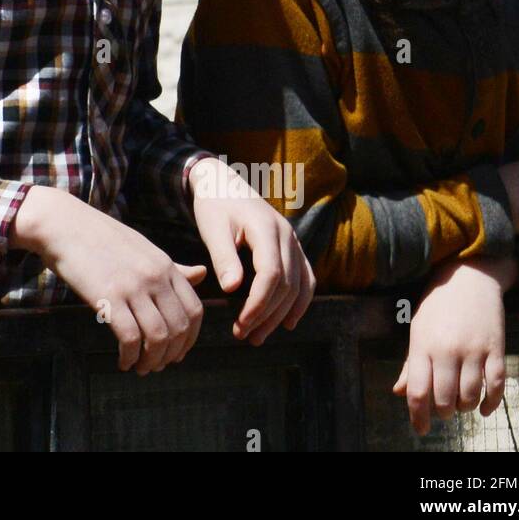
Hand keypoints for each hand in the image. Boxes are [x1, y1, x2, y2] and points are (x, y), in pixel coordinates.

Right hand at [11, 185, 207, 374]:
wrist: (62, 224)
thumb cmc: (99, 236)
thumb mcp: (142, 248)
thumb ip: (172, 267)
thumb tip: (202, 274)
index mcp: (165, 264)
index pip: (195, 310)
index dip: (190, 338)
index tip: (178, 352)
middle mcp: (154, 276)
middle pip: (179, 327)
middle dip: (171, 355)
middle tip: (157, 366)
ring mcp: (132, 285)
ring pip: (157, 336)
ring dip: (151, 360)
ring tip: (140, 368)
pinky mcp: (107, 296)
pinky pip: (129, 337)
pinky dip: (129, 357)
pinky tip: (122, 361)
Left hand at [187, 156, 314, 343]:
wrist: (224, 183)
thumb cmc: (214, 205)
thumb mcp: (212, 227)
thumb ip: (223, 256)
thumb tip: (232, 289)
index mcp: (266, 228)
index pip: (271, 274)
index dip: (259, 303)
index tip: (241, 324)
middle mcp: (287, 235)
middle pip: (286, 285)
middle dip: (266, 315)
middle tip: (243, 336)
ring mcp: (294, 241)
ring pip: (298, 285)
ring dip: (281, 314)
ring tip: (258, 335)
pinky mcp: (293, 247)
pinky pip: (306, 278)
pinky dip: (300, 302)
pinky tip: (288, 322)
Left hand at [393, 255, 513, 435]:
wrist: (469, 277)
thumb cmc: (438, 306)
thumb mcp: (418, 330)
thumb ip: (411, 364)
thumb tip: (399, 392)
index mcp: (423, 345)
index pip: (418, 391)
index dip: (418, 416)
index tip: (420, 429)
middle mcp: (447, 350)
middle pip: (444, 399)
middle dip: (442, 412)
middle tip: (442, 410)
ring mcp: (474, 350)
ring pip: (470, 397)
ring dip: (464, 408)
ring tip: (460, 403)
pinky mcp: (497, 349)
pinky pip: (497, 387)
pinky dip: (490, 404)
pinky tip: (483, 408)